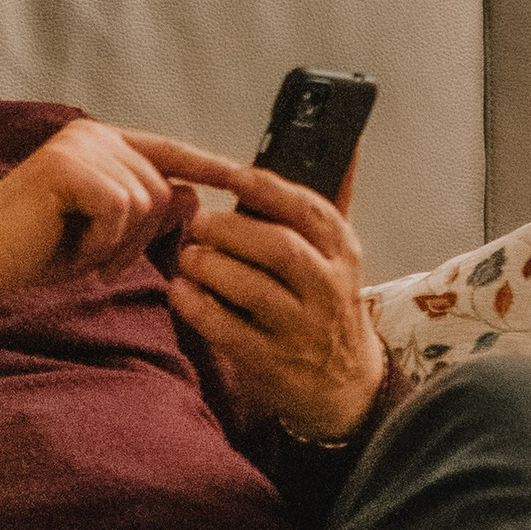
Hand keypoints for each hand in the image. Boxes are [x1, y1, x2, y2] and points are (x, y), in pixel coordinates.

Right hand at [0, 118, 188, 320]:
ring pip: (145, 202)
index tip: (247, 177)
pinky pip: (119, 211)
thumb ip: (144, 213)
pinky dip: (99, 243)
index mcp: (97, 143)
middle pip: (161, 188)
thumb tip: (194, 196)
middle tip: (100, 262)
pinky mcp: (68, 166)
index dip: (208, 166)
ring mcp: (78, 146)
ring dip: (118, 243)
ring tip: (78, 252)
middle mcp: (90, 134)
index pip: (167, 152)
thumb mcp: (101, 235)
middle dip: (140, 238)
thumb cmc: (30, 253)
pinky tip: (68, 247)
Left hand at [120, 131, 386, 439]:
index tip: (229, 174)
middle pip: (278, 247)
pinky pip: (228, 330)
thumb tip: (348, 144)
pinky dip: (198, 308)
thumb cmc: (327, 305)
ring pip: (253, 288)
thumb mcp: (338, 255)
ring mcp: (300, 327)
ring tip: (189, 257)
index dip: (265, 188)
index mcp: (342, 251)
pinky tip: (181, 293)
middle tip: (198, 224)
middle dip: (230, 230)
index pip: (310, 209)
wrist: (345, 386)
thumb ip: (333, 201)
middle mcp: (327, 287)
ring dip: (211, 267)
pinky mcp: (272, 361)